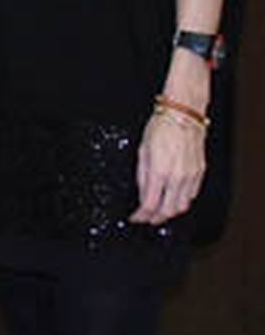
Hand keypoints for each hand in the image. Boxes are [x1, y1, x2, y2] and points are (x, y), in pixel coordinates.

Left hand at [131, 109, 205, 224]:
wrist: (183, 116)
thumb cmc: (161, 127)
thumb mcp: (142, 150)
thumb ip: (142, 175)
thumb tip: (142, 193)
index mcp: (159, 171)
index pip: (150, 204)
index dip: (141, 215)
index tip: (135, 217)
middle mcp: (177, 176)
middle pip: (167, 210)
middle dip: (155, 218)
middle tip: (147, 218)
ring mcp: (191, 176)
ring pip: (182, 206)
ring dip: (170, 213)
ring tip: (160, 212)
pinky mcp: (200, 173)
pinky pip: (192, 195)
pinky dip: (182, 202)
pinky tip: (174, 200)